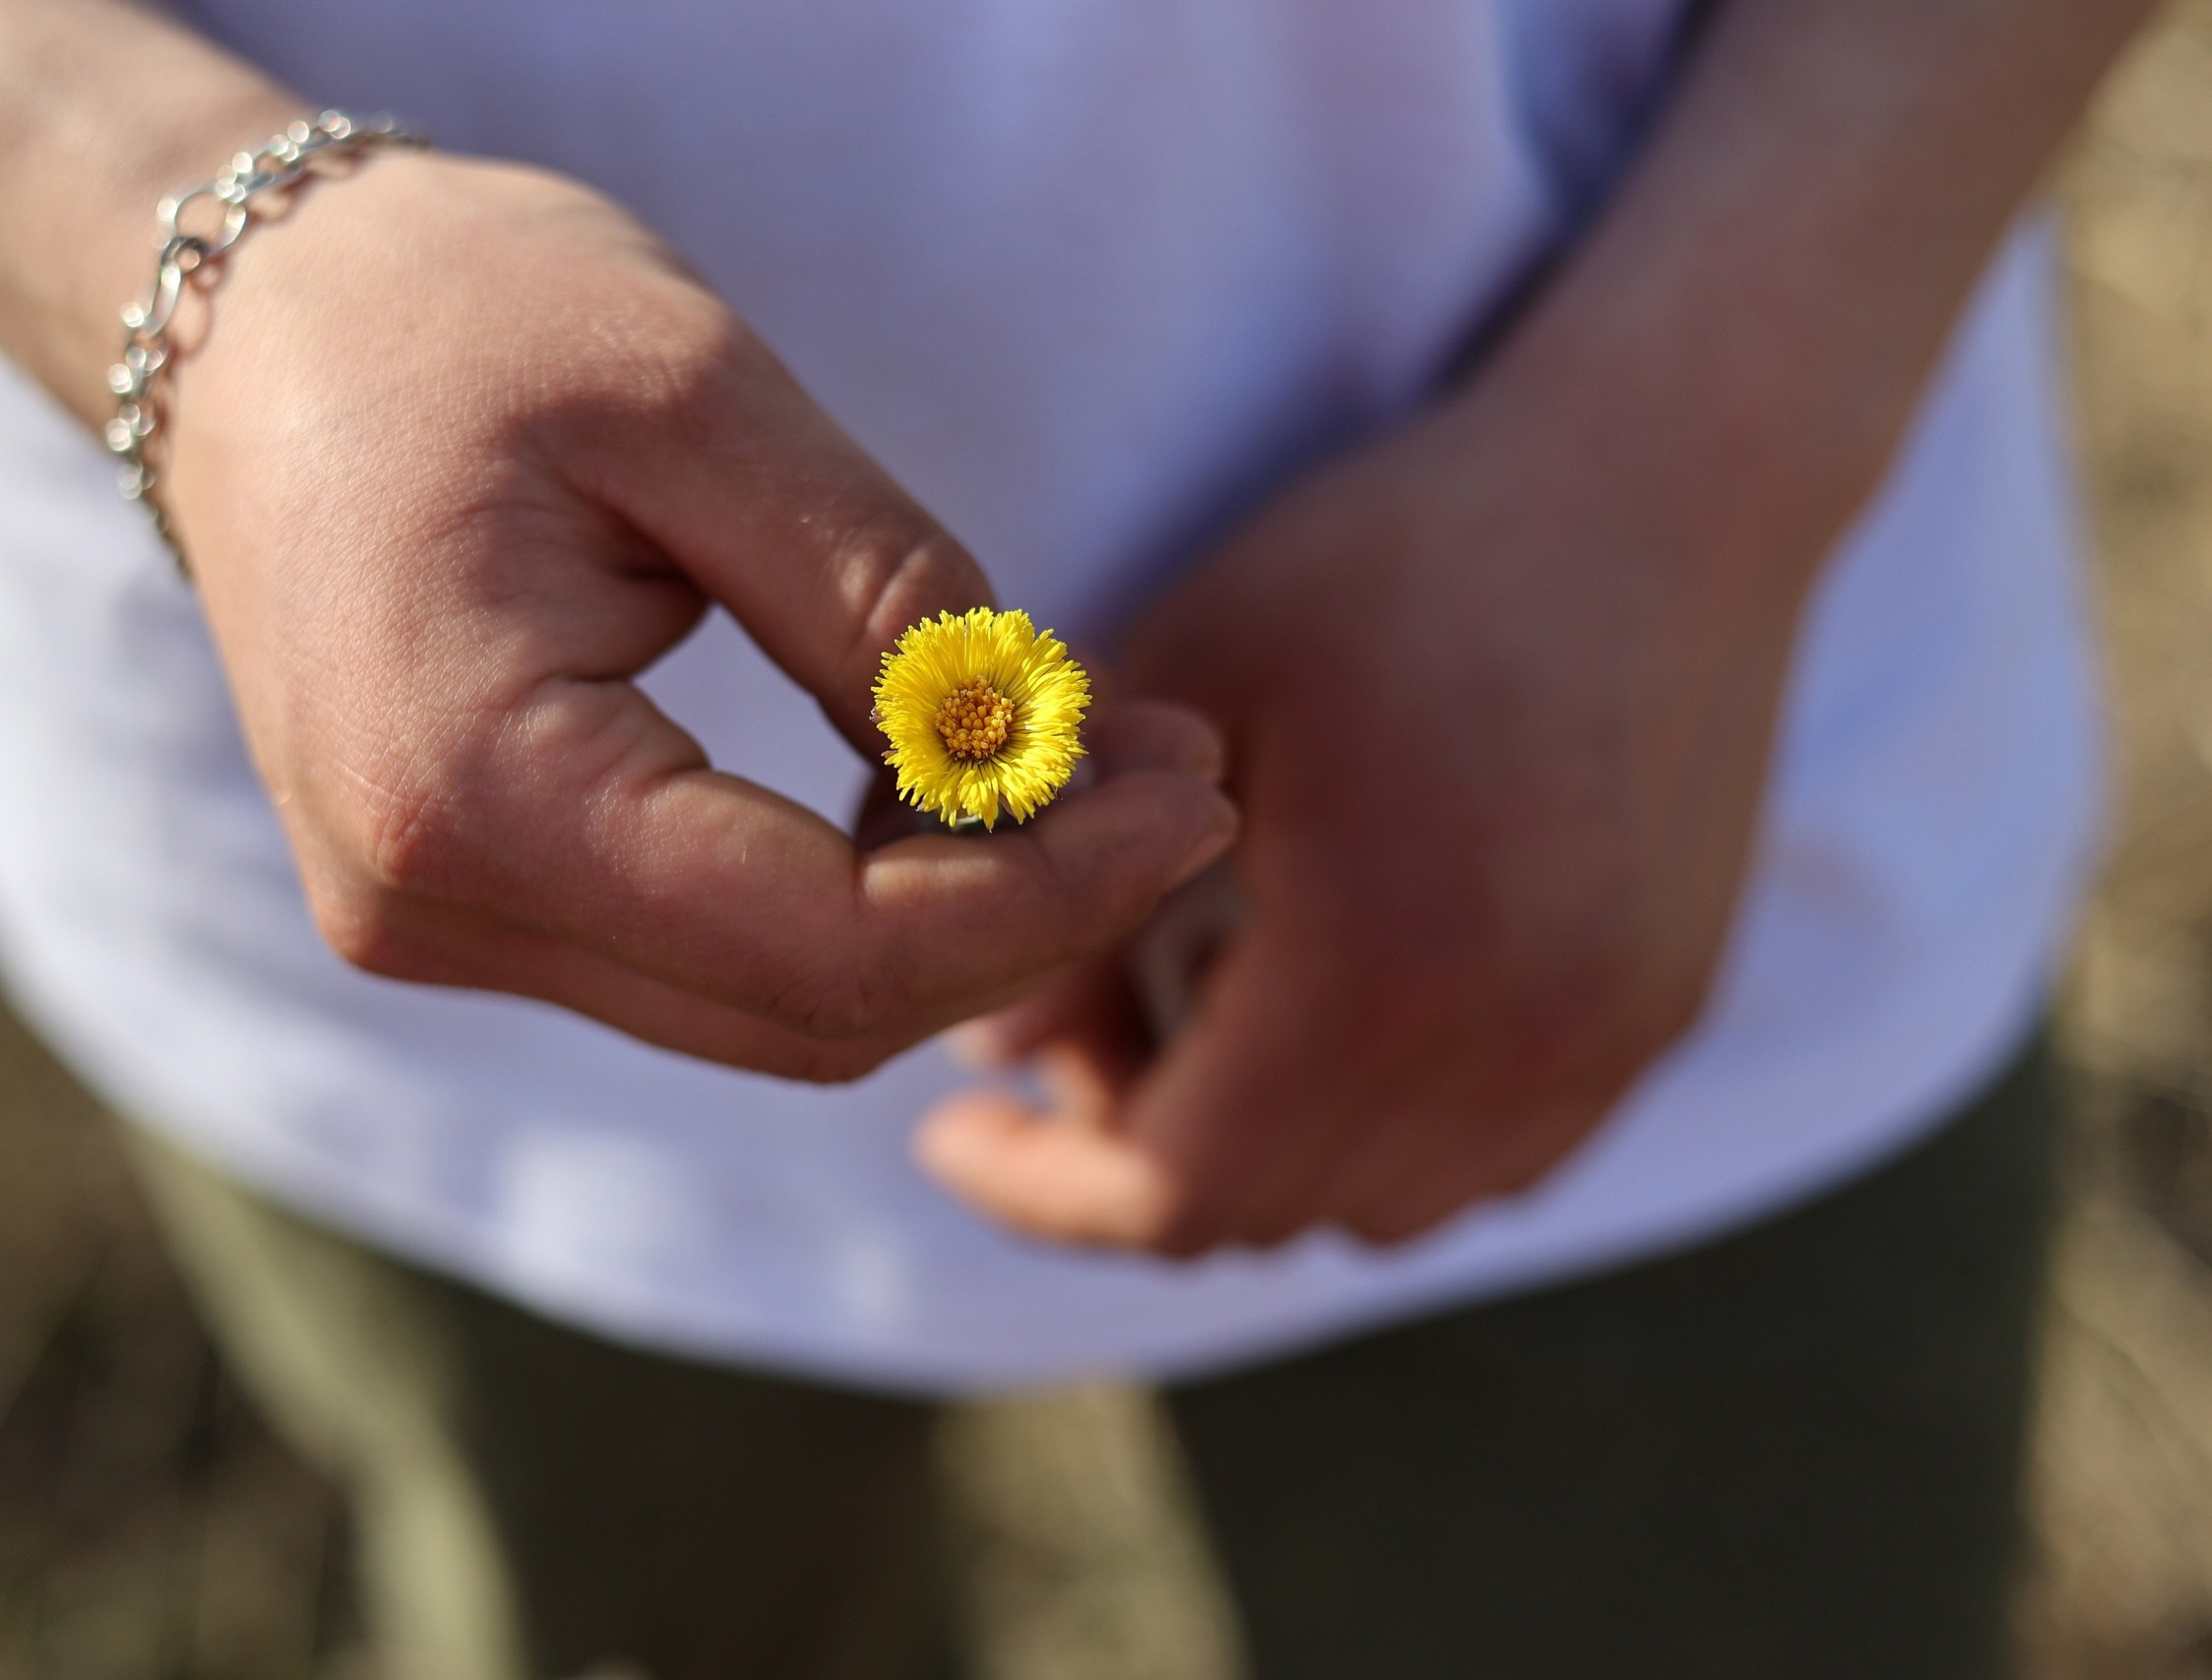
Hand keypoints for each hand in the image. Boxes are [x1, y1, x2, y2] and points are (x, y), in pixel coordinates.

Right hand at [158, 151, 1235, 1079]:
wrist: (252, 322)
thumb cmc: (455, 312)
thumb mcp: (701, 400)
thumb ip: (880, 599)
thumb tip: (1047, 764)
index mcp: (469, 790)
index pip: (828, 950)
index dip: (1044, 896)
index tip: (1192, 791)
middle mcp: (432, 905)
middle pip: (810, 1014)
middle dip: (1026, 915)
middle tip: (1177, 776)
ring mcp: (436, 921)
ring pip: (769, 1012)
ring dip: (952, 917)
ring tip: (1090, 766)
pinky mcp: (468, 899)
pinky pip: (709, 960)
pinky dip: (854, 901)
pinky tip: (940, 786)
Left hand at [916, 377, 1819, 1252]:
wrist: (1668, 477)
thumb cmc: (1402, 553)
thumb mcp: (1191, 674)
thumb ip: (1070, 881)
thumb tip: (997, 1056)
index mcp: (1377, 969)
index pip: (1171, 1192)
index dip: (1040, 1188)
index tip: (952, 1134)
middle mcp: (1511, 1049)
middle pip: (1268, 1214)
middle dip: (1135, 1157)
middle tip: (1070, 1030)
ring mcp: (1606, 1046)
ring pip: (1381, 1210)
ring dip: (1263, 1154)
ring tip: (1196, 1011)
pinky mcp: (1664, 1016)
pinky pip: (1493, 1164)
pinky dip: (1384, 1135)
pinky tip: (1335, 1005)